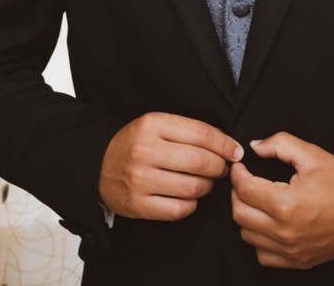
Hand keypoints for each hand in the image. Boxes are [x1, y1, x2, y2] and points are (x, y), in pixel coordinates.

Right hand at [99, 112, 243, 220]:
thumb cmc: (135, 144)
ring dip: (207, 186)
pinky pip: (180, 209)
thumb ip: (188, 131)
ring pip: (193, 187)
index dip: (225, 144)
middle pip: (200, 162)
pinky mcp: (138, 205)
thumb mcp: (156, 125)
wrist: (98, 166)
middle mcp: (144, 151)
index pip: (201, 133)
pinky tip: (189, 196)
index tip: (235, 151)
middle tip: (222, 168)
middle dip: (219, 166)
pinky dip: (192, 204)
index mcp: (152, 124)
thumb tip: (228, 146)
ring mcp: (140, 179)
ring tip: (205, 181)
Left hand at [230, 131, 333, 268]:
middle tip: (246, 181)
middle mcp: (285, 232)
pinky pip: (263, 255)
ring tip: (257, 200)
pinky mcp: (298, 261)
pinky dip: (259, 240)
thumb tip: (255, 147)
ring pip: (247, 235)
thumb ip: (280, 144)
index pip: (244, 189)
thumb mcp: (312, 155)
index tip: (240, 167)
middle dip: (238, 193)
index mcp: (287, 204)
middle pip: (239, 213)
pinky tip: (268, 224)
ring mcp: (291, 250)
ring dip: (247, 216)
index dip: (237, 174)